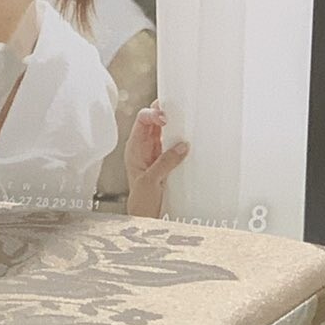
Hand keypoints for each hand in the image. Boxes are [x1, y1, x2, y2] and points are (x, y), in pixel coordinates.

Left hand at [124, 102, 188, 217]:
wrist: (146, 216)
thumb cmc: (141, 201)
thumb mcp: (151, 181)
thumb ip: (165, 163)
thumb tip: (181, 146)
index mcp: (135, 147)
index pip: (142, 121)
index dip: (153, 114)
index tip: (166, 118)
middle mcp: (144, 146)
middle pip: (153, 120)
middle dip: (165, 112)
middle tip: (180, 109)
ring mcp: (156, 151)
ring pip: (164, 129)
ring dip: (175, 123)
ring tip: (186, 118)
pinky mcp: (166, 159)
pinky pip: (173, 142)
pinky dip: (180, 137)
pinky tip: (189, 136)